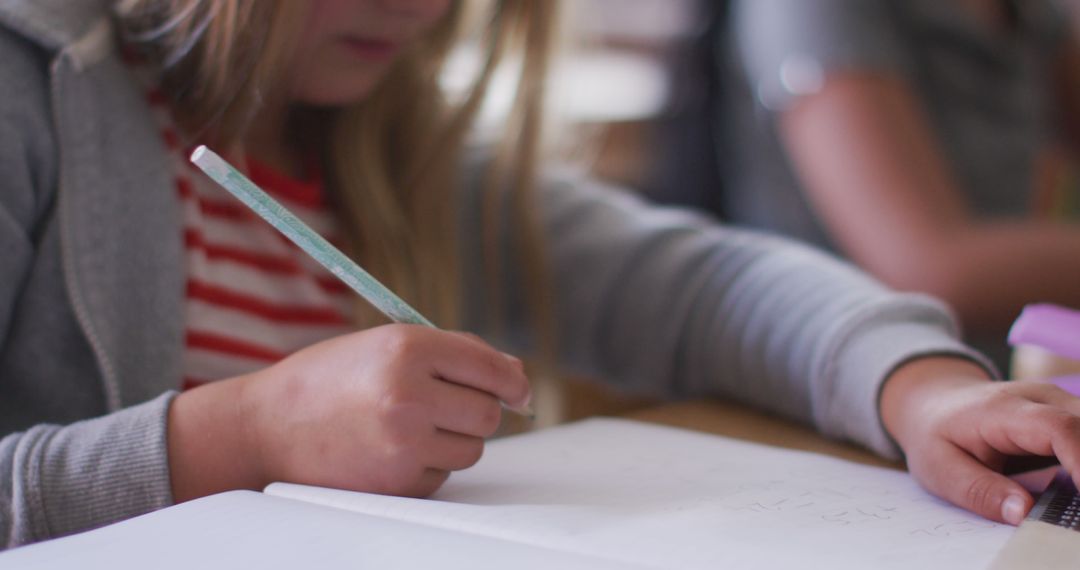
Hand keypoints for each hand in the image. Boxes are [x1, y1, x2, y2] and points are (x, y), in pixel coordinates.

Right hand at [168, 324, 530, 501]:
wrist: (267, 426)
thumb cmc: (331, 379)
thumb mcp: (386, 345)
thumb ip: (452, 353)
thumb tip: (515, 377)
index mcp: (406, 349)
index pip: (491, 367)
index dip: (512, 380)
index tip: (517, 389)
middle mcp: (408, 394)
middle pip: (488, 413)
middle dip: (476, 409)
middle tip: (445, 404)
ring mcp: (403, 443)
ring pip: (472, 448)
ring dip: (453, 439)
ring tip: (410, 425)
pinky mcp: (396, 481)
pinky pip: (443, 475)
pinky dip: (428, 464)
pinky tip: (391, 449)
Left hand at [880, 357, 1079, 524]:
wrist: (933, 403)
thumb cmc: (935, 435)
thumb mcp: (939, 468)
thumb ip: (979, 491)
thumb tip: (1023, 513)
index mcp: (1002, 410)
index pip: (1058, 429)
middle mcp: (1039, 398)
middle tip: (1076, 512)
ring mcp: (1057, 403)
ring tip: (1073, 504)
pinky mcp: (1066, 415)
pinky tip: (1075, 491)